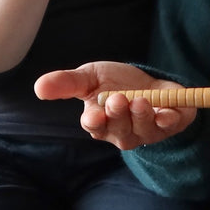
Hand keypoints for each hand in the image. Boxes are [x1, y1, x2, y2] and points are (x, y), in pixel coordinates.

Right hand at [34, 61, 194, 149]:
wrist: (150, 83)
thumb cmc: (116, 84)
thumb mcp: (90, 77)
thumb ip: (67, 83)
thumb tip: (38, 87)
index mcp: (100, 122)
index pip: (94, 126)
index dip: (94, 121)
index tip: (94, 115)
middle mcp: (122, 132)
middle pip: (119, 130)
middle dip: (119, 115)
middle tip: (119, 99)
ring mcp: (147, 131)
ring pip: (143, 130)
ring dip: (142, 116)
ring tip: (140, 101)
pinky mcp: (170, 125)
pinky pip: (170, 127)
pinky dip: (170, 120)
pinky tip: (168, 112)